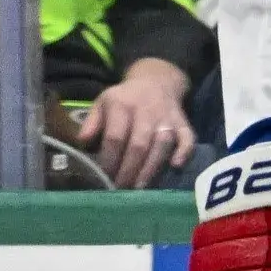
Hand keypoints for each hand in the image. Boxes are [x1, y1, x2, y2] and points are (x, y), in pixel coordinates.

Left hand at [77, 57, 196, 187]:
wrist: (156, 81)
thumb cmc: (125, 98)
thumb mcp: (103, 102)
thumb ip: (92, 123)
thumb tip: (83, 143)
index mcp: (122, 104)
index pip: (115, 136)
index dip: (109, 158)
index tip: (104, 176)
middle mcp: (146, 111)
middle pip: (139, 144)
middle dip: (129, 169)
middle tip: (121, 189)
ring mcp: (167, 118)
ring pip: (162, 145)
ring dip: (151, 168)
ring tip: (140, 188)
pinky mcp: (183, 123)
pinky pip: (187, 138)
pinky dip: (184, 152)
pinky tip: (175, 166)